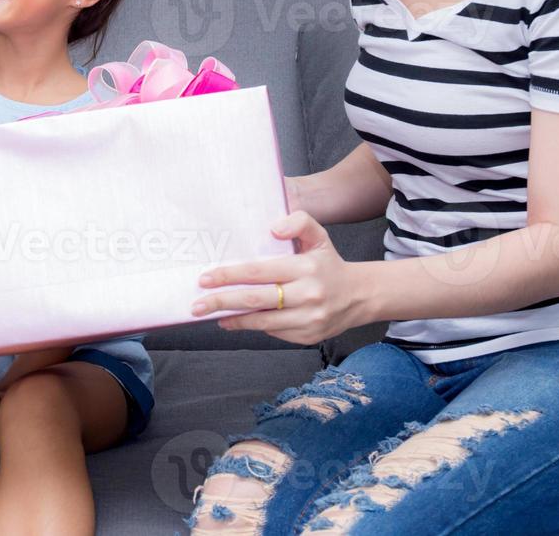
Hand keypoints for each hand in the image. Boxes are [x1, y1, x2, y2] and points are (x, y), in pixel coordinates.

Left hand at [190, 210, 368, 345]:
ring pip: (262, 321)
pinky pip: (273, 332)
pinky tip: (237, 320)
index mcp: (306, 268)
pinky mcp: (308, 337)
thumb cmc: (329, 264)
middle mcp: (307, 295)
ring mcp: (308, 319)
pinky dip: (252, 326)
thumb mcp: (318, 236)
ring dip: (233, 318)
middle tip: (198, 304)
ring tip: (213, 313)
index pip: (259, 271)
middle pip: (255, 299)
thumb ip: (299, 221)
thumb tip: (273, 229)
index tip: (207, 278)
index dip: (230, 275)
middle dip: (222, 301)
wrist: (360, 296)